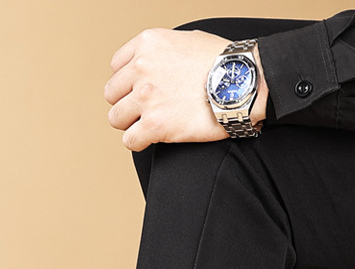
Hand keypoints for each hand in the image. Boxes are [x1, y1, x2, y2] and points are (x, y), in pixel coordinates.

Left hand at [104, 28, 267, 151]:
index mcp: (148, 44)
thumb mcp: (187, 39)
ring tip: (151, 124)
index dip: (129, 82)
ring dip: (131, 124)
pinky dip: (138, 142)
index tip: (142, 90)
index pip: (116, 67)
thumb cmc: (223, 63)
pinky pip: (129, 141)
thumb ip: (163, 52)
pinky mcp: (155, 125)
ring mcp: (146, 98)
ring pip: (116, 118)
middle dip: (127, 103)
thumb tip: (156, 65)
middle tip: (147, 110)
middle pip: (112, 94)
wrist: (242, 83)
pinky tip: (152, 139)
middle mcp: (142, 68)